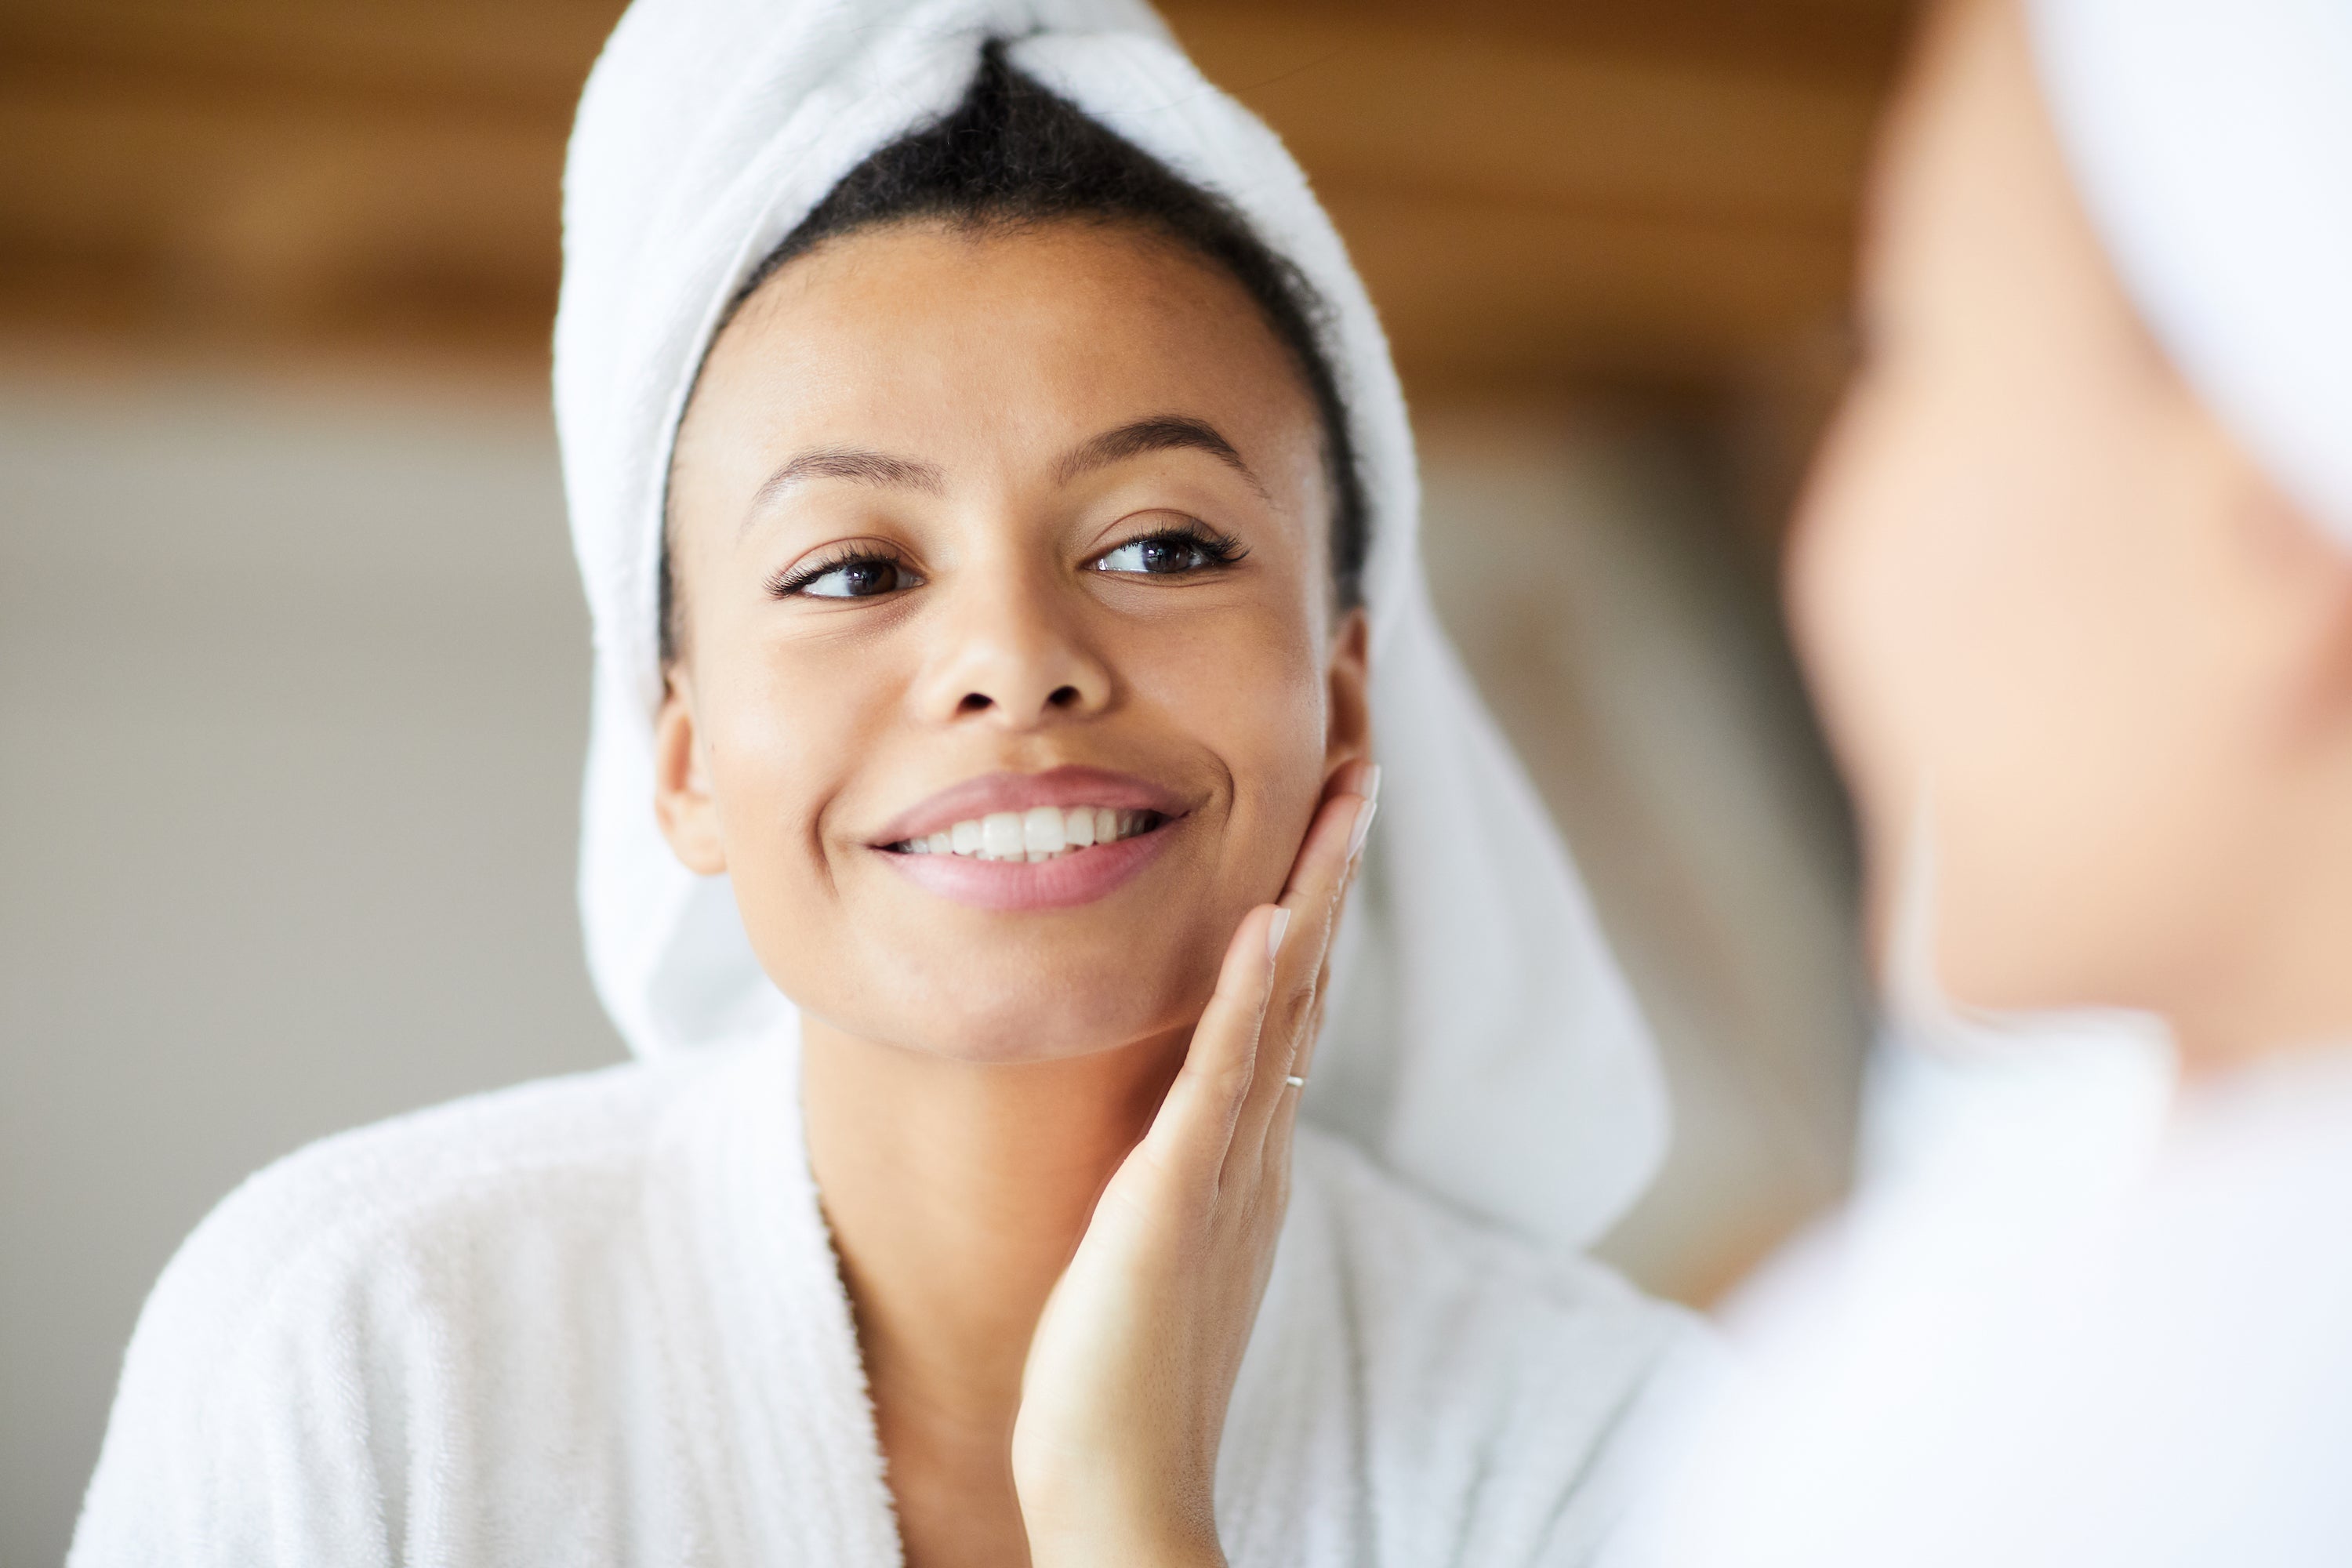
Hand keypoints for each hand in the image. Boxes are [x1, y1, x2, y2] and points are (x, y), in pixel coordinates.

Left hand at [1010, 761, 1379, 1566]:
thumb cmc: (1121, 1374)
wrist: (1122, 1490)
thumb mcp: (1164, 1237)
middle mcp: (1257, 1144)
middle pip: (1314, 971)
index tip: (1333, 795)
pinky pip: (1218, 1078)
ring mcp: (1227, 1167)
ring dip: (1318, 887)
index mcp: (1249, 1149)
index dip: (1318, 889)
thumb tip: (1196, 1105)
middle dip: (1338, 855)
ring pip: (1286, 1001)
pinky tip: (1268, 915)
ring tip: (1346, 785)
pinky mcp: (1174, 1198)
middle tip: (1364, 744)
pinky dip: (1247, 992)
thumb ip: (1188, 1165)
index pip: (1294, 992)